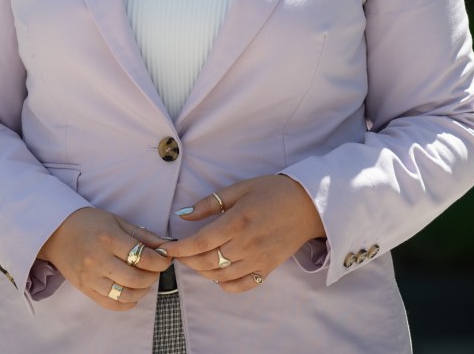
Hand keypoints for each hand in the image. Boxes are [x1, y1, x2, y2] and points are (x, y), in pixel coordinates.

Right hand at [38, 208, 171, 309]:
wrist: (55, 231)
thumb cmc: (88, 222)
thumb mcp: (116, 221)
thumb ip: (142, 235)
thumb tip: (165, 246)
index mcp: (108, 238)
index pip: (142, 256)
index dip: (160, 261)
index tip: (165, 259)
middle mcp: (99, 260)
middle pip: (136, 279)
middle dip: (153, 276)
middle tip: (155, 270)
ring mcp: (90, 277)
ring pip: (125, 295)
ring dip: (142, 291)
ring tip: (144, 281)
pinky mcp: (85, 289)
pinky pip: (111, 304)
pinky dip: (127, 303)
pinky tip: (131, 292)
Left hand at [163, 175, 324, 291]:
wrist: (308, 205)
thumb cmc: (271, 191)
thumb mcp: (239, 188)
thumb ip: (209, 203)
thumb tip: (182, 215)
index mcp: (237, 222)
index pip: (201, 242)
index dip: (180, 249)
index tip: (165, 249)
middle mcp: (246, 244)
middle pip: (207, 261)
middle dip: (187, 260)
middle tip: (178, 253)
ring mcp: (258, 260)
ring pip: (221, 276)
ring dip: (202, 271)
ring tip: (194, 261)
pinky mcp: (268, 269)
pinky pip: (242, 285)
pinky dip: (224, 284)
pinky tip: (217, 274)